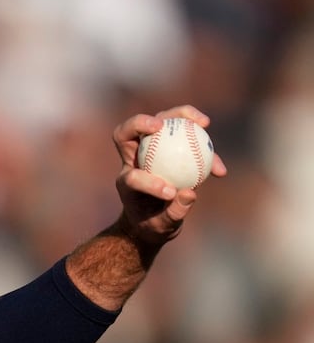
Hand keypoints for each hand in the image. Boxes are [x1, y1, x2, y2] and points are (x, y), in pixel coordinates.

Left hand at [113, 106, 227, 252]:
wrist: (151, 219)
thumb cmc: (153, 224)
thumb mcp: (162, 227)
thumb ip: (174, 213)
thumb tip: (189, 193)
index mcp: (126, 183)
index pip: (132, 177)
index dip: (148, 182)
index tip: (170, 193)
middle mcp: (133, 162)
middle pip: (128, 132)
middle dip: (139, 123)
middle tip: (161, 126)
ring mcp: (149, 150)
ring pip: (159, 123)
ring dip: (178, 115)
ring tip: (204, 122)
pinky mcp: (168, 146)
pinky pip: (184, 132)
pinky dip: (201, 136)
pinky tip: (216, 148)